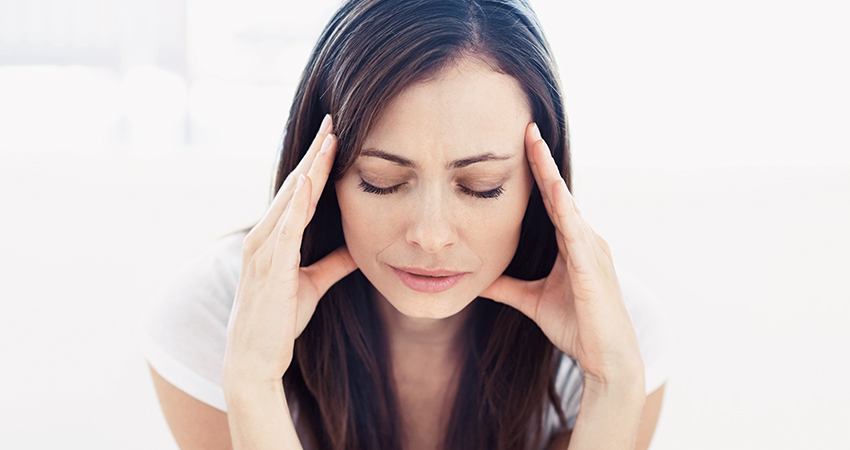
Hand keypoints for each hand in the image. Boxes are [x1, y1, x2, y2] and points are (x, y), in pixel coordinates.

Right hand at [223, 115, 357, 387]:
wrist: (255, 359)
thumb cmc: (280, 321)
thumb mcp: (314, 285)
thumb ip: (333, 262)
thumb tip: (360, 247)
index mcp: (274, 238)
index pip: (300, 191)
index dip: (317, 162)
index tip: (335, 135)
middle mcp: (264, 236)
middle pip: (295, 184)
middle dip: (315, 152)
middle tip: (334, 119)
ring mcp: (263, 249)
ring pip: (291, 199)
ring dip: (311, 167)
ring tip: (329, 138)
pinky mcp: (270, 267)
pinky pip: (285, 228)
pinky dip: (297, 202)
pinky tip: (310, 180)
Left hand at [481, 123, 643, 387]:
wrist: (606, 358)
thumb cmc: (576, 327)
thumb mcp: (531, 301)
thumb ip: (507, 287)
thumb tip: (478, 279)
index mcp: (570, 243)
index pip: (550, 200)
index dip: (536, 172)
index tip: (522, 142)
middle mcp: (584, 238)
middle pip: (559, 192)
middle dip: (542, 160)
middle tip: (527, 128)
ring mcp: (591, 249)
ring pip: (567, 204)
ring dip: (551, 174)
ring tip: (535, 144)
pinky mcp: (592, 266)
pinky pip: (576, 230)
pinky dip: (564, 208)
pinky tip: (552, 188)